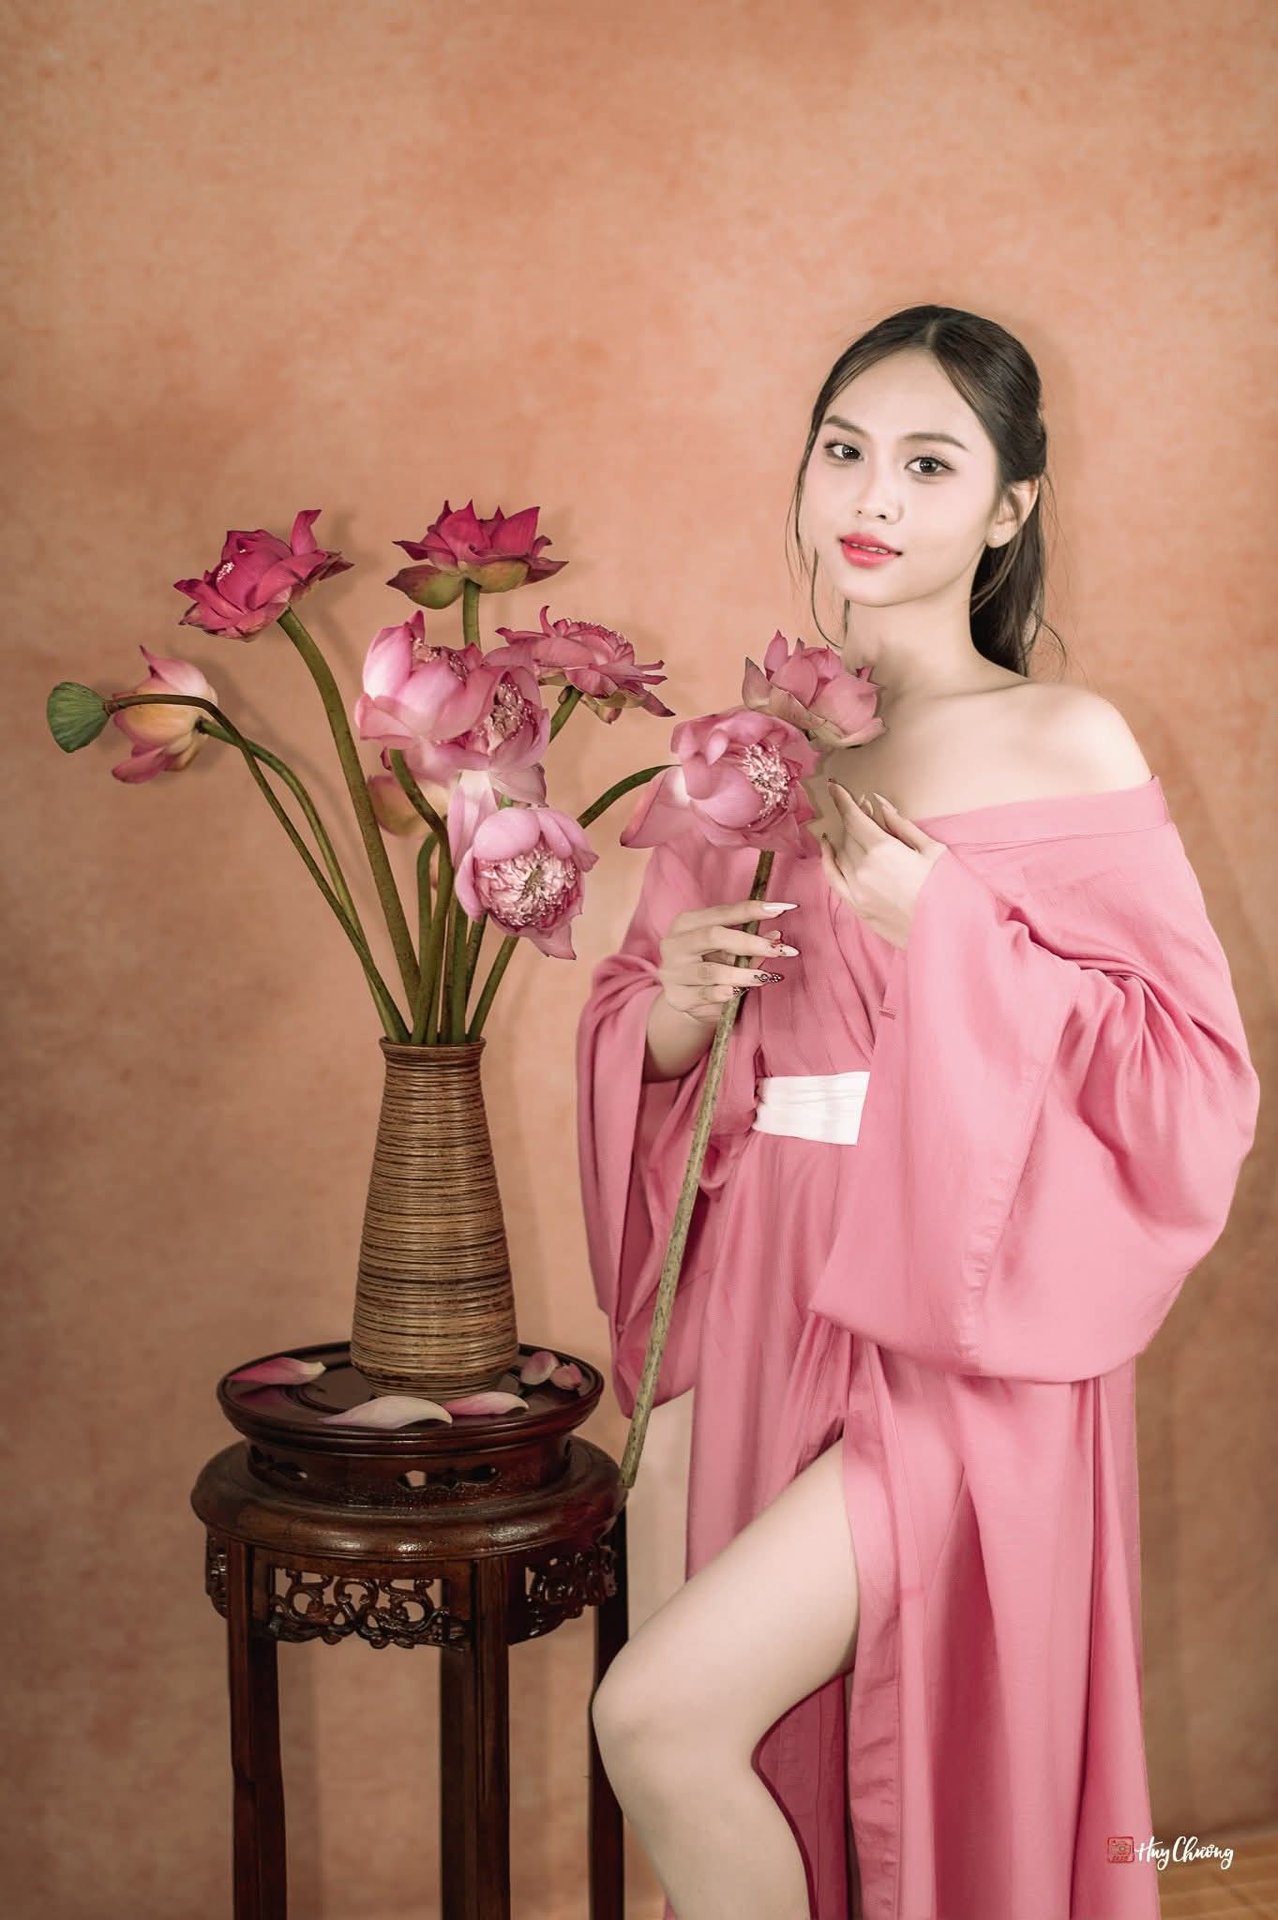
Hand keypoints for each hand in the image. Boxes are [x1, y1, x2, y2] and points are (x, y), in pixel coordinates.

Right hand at [657, 896, 798, 1023]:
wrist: (685, 1000)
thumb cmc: (710, 967)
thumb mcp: (728, 952)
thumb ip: (748, 943)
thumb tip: (776, 935)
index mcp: (686, 924)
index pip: (721, 913)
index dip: (751, 910)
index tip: (781, 909)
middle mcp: (675, 944)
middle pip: (714, 936)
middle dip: (750, 943)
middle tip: (778, 950)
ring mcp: (673, 971)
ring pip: (712, 971)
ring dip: (743, 974)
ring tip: (764, 977)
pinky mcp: (676, 997)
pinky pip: (705, 995)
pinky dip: (724, 993)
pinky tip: (738, 991)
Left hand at [818, 781, 948, 949]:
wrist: (949, 935)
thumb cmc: (948, 890)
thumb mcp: (932, 850)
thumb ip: (902, 826)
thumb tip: (880, 804)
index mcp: (884, 850)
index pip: (853, 818)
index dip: (842, 799)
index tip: (834, 786)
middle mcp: (863, 869)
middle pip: (848, 834)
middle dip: (852, 818)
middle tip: (861, 807)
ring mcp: (857, 890)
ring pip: (841, 853)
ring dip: (845, 837)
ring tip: (854, 827)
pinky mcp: (857, 907)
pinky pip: (833, 878)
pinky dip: (828, 860)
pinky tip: (828, 847)